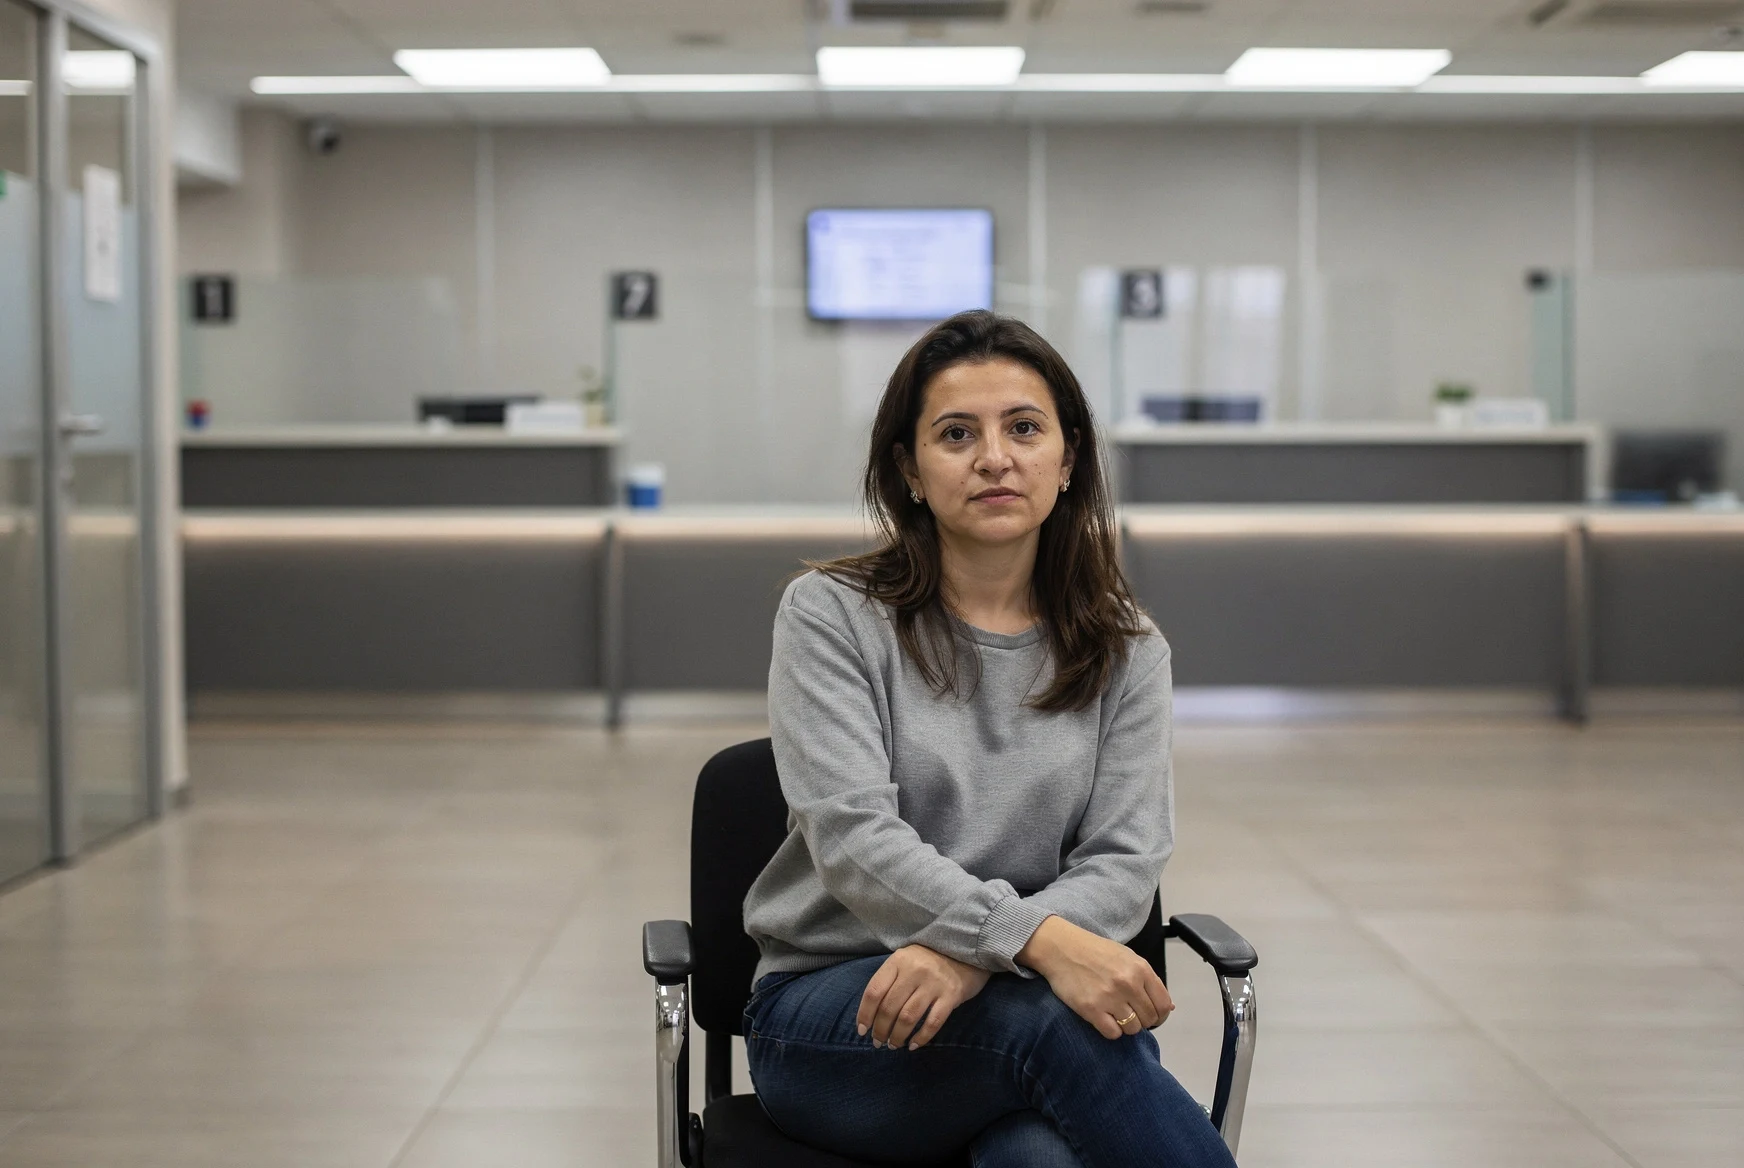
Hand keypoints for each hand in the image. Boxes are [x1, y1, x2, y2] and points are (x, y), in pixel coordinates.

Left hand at [856, 944, 991, 1050]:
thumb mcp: (905, 961)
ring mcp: (933, 983)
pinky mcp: (951, 996)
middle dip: (880, 1030)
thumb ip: (889, 981)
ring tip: (893, 1045)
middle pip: (889, 1008)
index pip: (874, 991)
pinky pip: (933, 1023)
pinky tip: (914, 1045)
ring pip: (908, 1018)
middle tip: (878, 1042)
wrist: (965, 951)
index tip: (862, 1030)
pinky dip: (921, 1038)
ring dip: (897, 1036)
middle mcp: (914, 971)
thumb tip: (870, 1014)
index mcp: (898, 961)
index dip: (865, 1014)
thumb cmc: (928, 960)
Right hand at [1017, 915, 1172, 1038]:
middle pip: (1149, 1019)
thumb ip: (1149, 980)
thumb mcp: (1127, 957)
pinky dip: (1111, 1030)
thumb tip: (1169, 1007)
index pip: (1163, 1004)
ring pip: (1132, 1029)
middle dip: (1142, 1021)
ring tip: (1115, 1015)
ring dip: (1126, 1026)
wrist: (1061, 948)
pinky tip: (1104, 1018)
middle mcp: (1128, 983)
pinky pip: (1113, 1033)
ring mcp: (1110, 997)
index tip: (1152, 1017)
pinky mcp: (1091, 1009)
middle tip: (1129, 1014)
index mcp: (1140, 969)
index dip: (1160, 1015)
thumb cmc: (1095, 951)